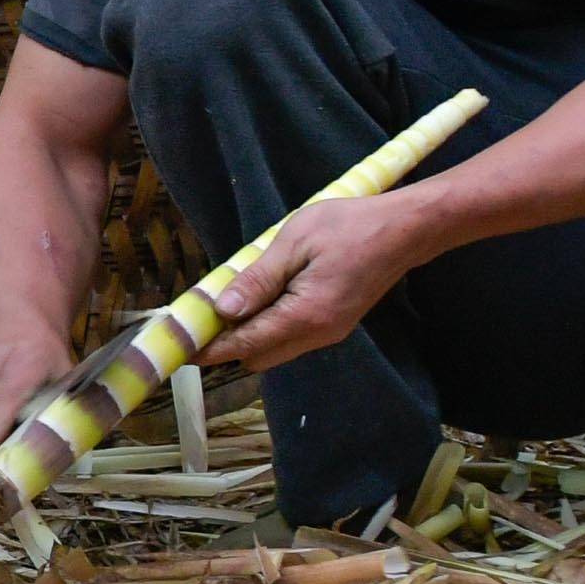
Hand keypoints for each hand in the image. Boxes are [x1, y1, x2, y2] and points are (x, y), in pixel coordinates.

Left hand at [195, 191, 432, 371]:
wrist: (406, 229)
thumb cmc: (350, 226)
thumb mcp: (294, 242)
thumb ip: (258, 279)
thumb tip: (223, 311)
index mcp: (306, 316)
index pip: (246, 344)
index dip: (209, 348)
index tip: (178, 347)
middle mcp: (318, 335)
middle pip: (257, 356)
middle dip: (226, 344)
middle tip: (199, 316)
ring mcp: (329, 333)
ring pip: (275, 351)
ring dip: (247, 335)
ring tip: (225, 304)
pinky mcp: (335, 325)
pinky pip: (291, 338)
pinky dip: (268, 328)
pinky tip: (257, 300)